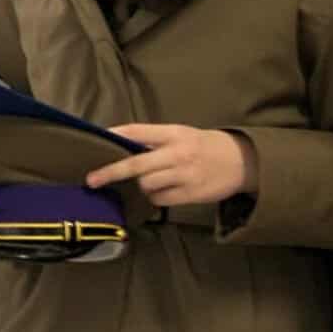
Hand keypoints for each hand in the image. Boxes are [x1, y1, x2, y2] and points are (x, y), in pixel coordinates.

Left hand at [85, 124, 257, 206]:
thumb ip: (154, 141)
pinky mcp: (191, 194)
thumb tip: (121, 147)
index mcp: (173, 133)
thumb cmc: (204, 145)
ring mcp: (184, 175)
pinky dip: (155, 197)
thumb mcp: (181, 134)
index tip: (96, 140)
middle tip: (91, 180)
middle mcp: (177, 153)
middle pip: (136, 164)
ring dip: (139, 186)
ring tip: (145, 182)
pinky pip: (160, 199)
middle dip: (110, 172)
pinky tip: (160, 191)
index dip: (115, 135)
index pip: (137, 131)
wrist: (241, 161)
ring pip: (147, 185)